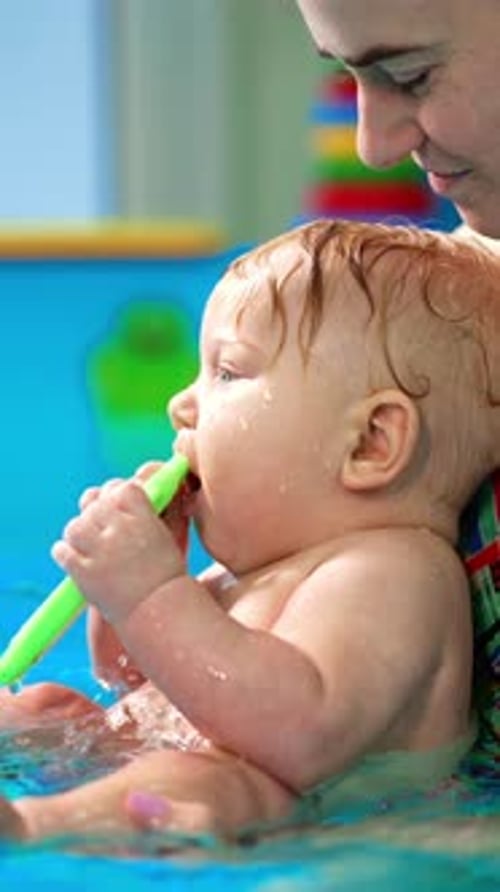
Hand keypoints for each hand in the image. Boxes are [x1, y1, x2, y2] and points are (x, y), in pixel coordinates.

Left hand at [51, 466, 187, 623]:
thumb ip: (147, 511)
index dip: (117, 494)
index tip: (118, 505)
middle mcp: (120, 529)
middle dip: (97, 511)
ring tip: (90, 546)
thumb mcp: (166, 534)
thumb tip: (136, 481)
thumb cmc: (166, 575)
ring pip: (75, 525)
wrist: (159, 613)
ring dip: (80, 533)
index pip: (122, 488)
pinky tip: (76, 559)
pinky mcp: (82, 572)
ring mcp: (99, 551)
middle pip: (95, 502)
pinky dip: (65, 553)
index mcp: (143, 517)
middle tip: (103, 528)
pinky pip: (61, 550)